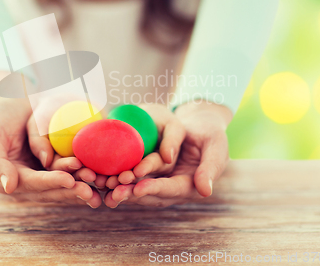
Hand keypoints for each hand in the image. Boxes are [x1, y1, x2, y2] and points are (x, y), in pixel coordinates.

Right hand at [0, 75, 100, 206]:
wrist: (13, 101)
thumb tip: (8, 187)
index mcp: (10, 179)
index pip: (33, 183)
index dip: (51, 182)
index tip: (69, 180)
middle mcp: (27, 182)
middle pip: (51, 189)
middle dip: (71, 190)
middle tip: (91, 189)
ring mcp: (43, 175)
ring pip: (64, 184)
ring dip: (81, 185)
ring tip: (98, 181)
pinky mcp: (56, 166)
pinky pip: (71, 172)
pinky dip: (84, 174)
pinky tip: (100, 175)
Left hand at [104, 100, 231, 207]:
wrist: (200, 125)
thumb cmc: (211, 134)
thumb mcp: (216, 146)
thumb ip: (211, 168)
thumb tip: (205, 191)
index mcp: (191, 185)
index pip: (172, 189)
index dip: (155, 189)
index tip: (138, 188)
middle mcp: (173, 187)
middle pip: (151, 193)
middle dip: (132, 193)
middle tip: (114, 191)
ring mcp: (160, 180)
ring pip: (138, 187)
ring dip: (122, 187)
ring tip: (105, 185)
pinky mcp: (149, 171)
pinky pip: (133, 175)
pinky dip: (119, 176)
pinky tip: (103, 175)